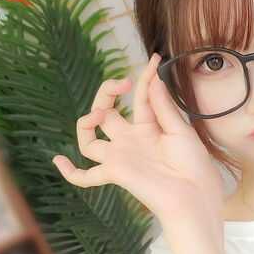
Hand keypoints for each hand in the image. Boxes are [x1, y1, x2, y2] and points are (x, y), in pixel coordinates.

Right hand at [52, 53, 225, 235]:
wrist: (195, 195)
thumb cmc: (194, 165)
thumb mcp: (181, 130)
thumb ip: (163, 106)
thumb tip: (153, 78)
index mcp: (149, 127)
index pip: (140, 96)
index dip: (145, 76)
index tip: (154, 59)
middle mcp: (131, 140)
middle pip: (106, 111)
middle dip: (106, 92)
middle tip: (121, 83)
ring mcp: (121, 156)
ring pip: (89, 139)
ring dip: (87, 120)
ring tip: (98, 113)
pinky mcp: (114, 173)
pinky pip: (86, 177)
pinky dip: (70, 172)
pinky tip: (59, 160)